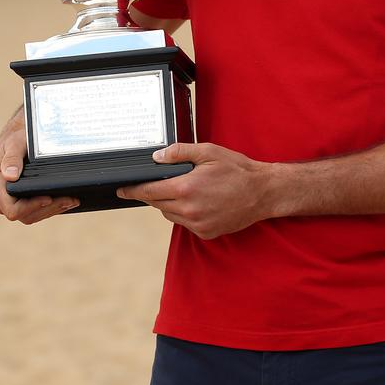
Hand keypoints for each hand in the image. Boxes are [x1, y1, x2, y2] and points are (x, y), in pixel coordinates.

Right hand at [0, 109, 78, 222]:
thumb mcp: (15, 143)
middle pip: (24, 215)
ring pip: (29, 216)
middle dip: (48, 209)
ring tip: (71, 201)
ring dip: (51, 210)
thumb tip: (10, 176)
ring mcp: (3, 201)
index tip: (50, 197)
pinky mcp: (13, 202)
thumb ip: (12, 158)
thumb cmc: (16, 137)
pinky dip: (47, 208)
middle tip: (70, 200)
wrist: (15, 136)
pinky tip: (63, 201)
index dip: (33, 207)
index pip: (13, 209)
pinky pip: (30, 212)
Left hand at [117, 143, 270, 238]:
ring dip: (168, 203)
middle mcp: (188, 210)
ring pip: (169, 214)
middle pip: (156, 204)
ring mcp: (197, 224)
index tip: (122, 190)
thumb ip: (179, 152)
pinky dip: (184, 213)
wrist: (262, 192)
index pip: (149, 191)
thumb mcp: (208, 152)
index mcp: (185, 189)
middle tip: (154, 183)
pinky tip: (197, 201)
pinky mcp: (206, 233)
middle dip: (152, 193)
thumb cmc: (236, 169)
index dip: (133, 190)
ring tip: (182, 189)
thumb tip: (156, 157)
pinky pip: (185, 223)